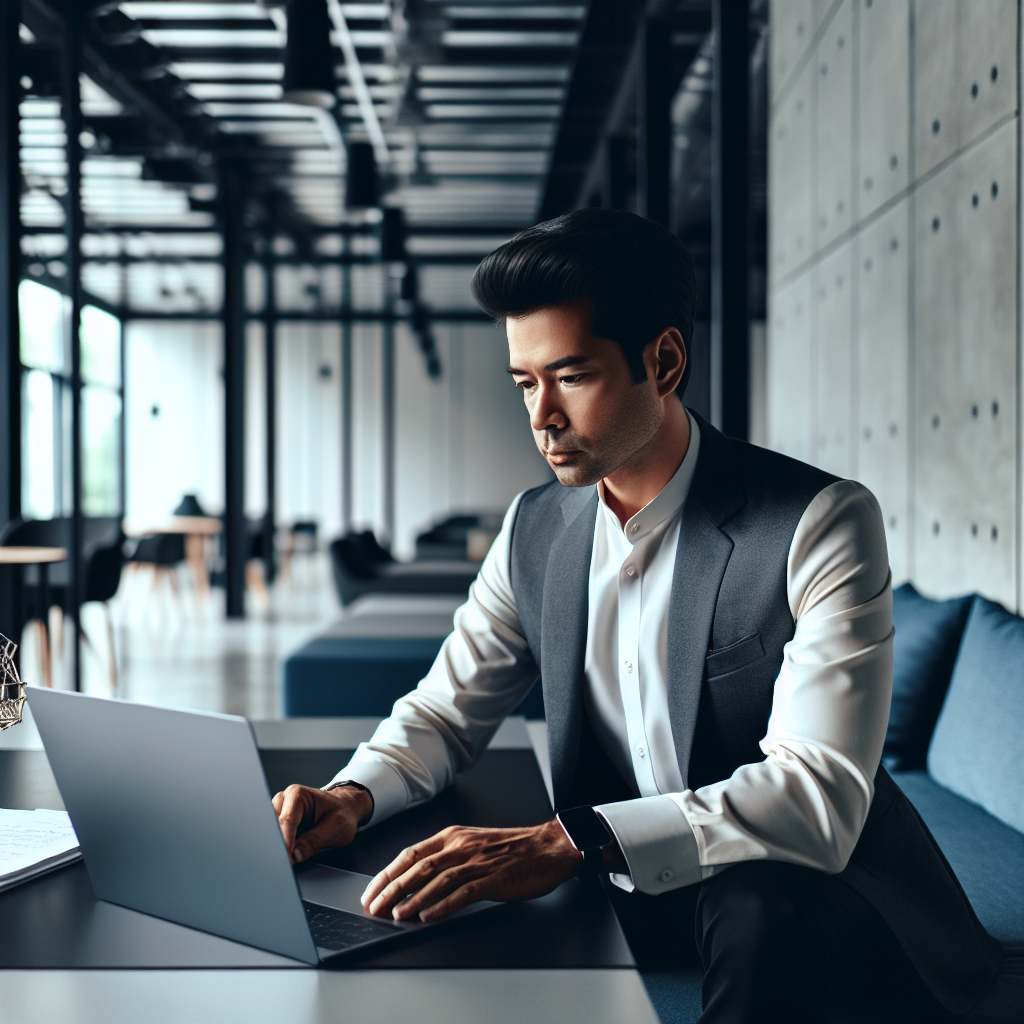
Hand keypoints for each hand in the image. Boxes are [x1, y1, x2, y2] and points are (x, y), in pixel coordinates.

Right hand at [272, 784, 371, 863]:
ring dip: (276, 847)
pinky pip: (273, 837)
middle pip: (273, 826)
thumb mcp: (336, 828)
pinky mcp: (279, 823)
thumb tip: (295, 855)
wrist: (345, 808)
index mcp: (298, 795)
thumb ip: (315, 841)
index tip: (287, 859)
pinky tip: (285, 857)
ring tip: (285, 861)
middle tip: (285, 862)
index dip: (285, 841)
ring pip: (269, 832)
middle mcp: (284, 800)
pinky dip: (278, 847)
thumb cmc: (342, 813)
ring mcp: (279, 812)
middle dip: (277, 844)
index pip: (286, 820)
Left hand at [360, 819, 582, 922]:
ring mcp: (477, 862)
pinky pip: (462, 893)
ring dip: (412, 898)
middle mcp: (461, 846)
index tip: (372, 891)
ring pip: (436, 879)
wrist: (549, 847)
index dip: (388, 873)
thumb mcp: (474, 845)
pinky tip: (427, 917)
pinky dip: (442, 905)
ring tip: (394, 914)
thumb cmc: (513, 848)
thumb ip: (448, 858)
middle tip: (374, 906)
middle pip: (417, 867)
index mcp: (454, 836)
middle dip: (391, 888)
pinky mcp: (492, 879)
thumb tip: (417, 881)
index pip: (411, 853)